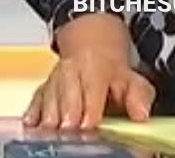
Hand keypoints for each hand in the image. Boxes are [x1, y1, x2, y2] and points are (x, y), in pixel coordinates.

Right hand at [23, 46, 155, 129]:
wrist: (91, 43)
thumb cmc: (109, 69)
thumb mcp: (130, 79)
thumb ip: (138, 97)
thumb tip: (142, 114)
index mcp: (98, 67)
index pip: (94, 87)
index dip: (91, 107)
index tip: (89, 123)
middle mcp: (74, 71)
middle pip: (69, 92)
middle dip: (68, 112)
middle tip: (69, 129)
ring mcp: (56, 78)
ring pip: (50, 95)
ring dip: (50, 114)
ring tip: (51, 131)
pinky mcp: (43, 87)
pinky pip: (36, 99)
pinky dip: (33, 111)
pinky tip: (32, 123)